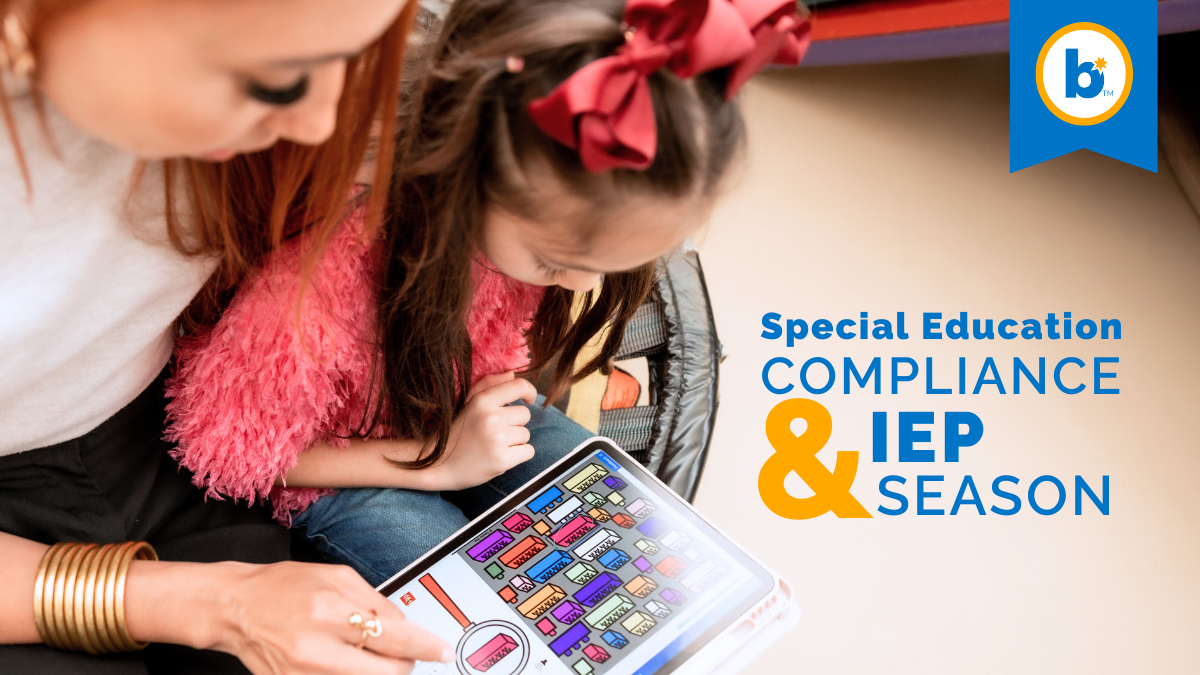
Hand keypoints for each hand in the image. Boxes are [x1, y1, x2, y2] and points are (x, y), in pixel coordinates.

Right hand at [129, 560, 451, 674]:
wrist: (235, 608)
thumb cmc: (283, 587)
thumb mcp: (336, 577)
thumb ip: (374, 600)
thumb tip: (405, 625)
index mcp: (329, 611)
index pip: (393, 637)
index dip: (425, 646)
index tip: (442, 651)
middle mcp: (316, 649)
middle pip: (385, 672)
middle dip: (404, 662)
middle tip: (406, 651)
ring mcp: (303, 674)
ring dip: (380, 670)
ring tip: (370, 651)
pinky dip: (354, 674)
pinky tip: (349, 659)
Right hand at [420, 371, 537, 491]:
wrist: (437, 466)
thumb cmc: (455, 433)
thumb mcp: (467, 404)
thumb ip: (489, 385)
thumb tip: (512, 374)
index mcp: (482, 400)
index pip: (518, 386)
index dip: (529, 391)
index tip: (528, 400)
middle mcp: (490, 417)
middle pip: (525, 414)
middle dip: (514, 424)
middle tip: (494, 433)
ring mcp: (496, 438)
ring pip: (525, 435)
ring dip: (514, 441)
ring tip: (493, 446)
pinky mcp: (502, 459)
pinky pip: (528, 452)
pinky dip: (518, 456)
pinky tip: (500, 457)